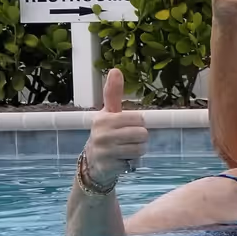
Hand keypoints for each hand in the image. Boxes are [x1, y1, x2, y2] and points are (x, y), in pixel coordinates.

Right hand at [84, 69, 147, 187]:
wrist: (93, 162)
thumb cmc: (106, 133)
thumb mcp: (108, 113)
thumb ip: (113, 92)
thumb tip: (115, 69)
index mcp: (103, 119)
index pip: (139, 119)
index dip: (137, 124)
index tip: (125, 126)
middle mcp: (101, 134)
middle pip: (142, 134)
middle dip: (139, 138)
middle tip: (125, 140)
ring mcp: (104, 151)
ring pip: (140, 148)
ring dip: (137, 151)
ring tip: (124, 150)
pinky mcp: (109, 166)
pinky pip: (134, 162)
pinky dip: (132, 163)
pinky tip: (120, 160)